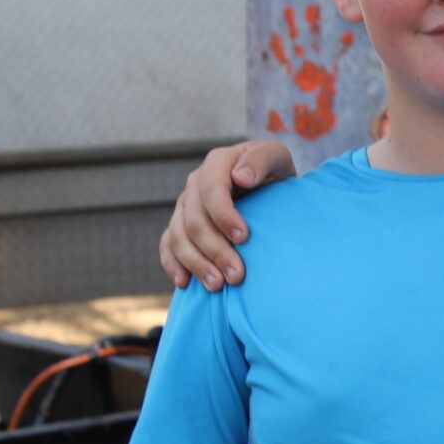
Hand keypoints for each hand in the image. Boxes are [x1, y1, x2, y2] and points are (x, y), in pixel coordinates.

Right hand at [159, 141, 294, 288]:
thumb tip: (240, 177)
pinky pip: (168, 245)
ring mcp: (185, 205)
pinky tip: (185, 283)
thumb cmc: (274, 172)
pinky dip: (173, 264)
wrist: (267, 185)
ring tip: (218, 286)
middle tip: (237, 275)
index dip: (223, 214)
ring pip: (179, 237)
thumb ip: (260, 161)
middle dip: (215, 249)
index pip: (210, 189)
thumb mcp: (275, 158)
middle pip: (194, 220)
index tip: (243, 237)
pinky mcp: (180, 224)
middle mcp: (195, 183)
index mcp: (217, 163)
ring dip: (197, 263)